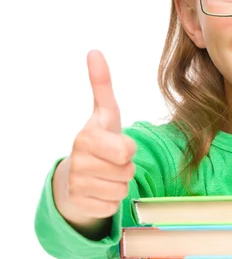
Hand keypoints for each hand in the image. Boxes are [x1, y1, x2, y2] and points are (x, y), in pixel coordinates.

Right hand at [63, 50, 136, 218]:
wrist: (75, 174)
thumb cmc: (98, 141)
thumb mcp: (105, 114)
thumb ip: (102, 85)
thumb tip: (94, 51)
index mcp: (86, 137)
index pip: (126, 151)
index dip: (128, 150)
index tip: (117, 145)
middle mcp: (78, 161)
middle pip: (127, 172)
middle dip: (125, 168)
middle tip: (112, 162)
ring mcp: (76, 184)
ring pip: (121, 191)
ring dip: (120, 185)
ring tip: (106, 175)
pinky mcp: (79, 204)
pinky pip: (112, 207)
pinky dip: (111, 201)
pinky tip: (99, 191)